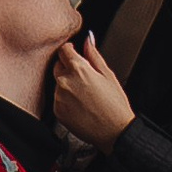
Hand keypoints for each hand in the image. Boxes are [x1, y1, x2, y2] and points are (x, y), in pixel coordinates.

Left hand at [51, 31, 136, 151]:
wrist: (114, 131)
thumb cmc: (115, 105)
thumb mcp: (108, 75)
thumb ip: (94, 55)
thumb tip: (88, 39)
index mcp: (78, 69)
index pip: (64, 50)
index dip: (71, 51)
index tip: (76, 55)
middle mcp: (64, 82)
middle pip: (58, 66)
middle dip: (68, 68)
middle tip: (85, 80)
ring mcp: (59, 97)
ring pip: (58, 84)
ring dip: (67, 85)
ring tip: (85, 96)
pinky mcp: (57, 111)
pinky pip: (58, 99)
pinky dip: (65, 100)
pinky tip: (80, 105)